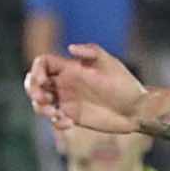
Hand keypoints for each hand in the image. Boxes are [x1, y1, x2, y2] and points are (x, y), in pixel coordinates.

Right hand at [24, 44, 144, 132]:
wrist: (137, 109)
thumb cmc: (125, 84)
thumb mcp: (111, 64)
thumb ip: (92, 52)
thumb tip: (70, 48)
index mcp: (71, 69)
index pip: (43, 64)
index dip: (36, 70)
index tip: (43, 81)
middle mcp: (66, 84)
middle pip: (35, 84)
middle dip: (32, 91)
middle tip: (44, 99)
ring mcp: (69, 101)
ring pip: (41, 104)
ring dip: (40, 109)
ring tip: (54, 113)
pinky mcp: (74, 118)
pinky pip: (56, 120)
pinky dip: (57, 122)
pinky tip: (69, 123)